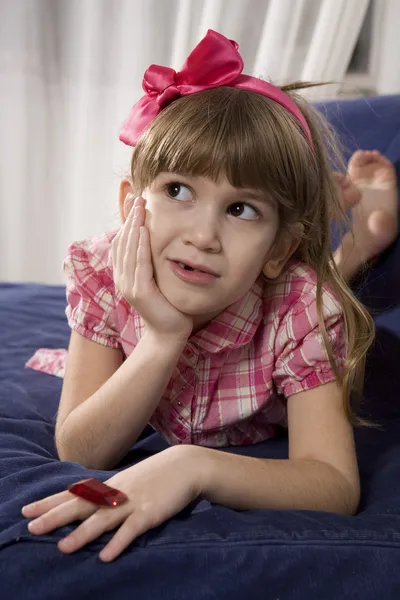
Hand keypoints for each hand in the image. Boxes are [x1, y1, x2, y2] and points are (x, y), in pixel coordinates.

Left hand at [22, 446, 202, 561]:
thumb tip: (89, 502)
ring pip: (103, 519)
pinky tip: (106, 556)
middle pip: (81, 505)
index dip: (50, 502)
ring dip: (82, 533)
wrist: (186, 465)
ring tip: (63, 548)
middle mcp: (116, 493)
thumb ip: (109, 492)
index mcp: (109, 486)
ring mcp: (132, 502)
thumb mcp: (129, 481)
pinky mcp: (150, 513)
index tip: (26, 510)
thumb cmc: (156, 475)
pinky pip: (131, 530)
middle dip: (55, 517)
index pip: (74, 494)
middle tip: (31, 527)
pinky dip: (118, 542)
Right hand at [112, 196, 192, 340]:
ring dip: (133, 226)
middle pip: (123, 241)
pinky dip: (139, 246)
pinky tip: (143, 231)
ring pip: (129, 250)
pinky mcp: (140, 292)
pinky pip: (139, 264)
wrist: (169, 332)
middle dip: (130, 218)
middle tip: (137, 197)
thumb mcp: (156, 278)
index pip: (122, 241)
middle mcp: (122, 278)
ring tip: (140, 207)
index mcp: (124, 274)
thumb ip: (151, 261)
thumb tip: (154, 239)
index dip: (126, 221)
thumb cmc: (167, 304)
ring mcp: (129, 286)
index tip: (134, 201)